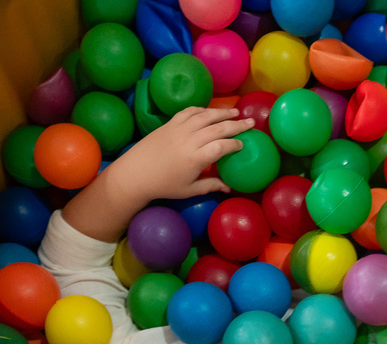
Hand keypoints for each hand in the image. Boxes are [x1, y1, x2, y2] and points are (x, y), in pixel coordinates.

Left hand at [116, 106, 254, 199]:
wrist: (136, 173)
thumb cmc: (163, 185)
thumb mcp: (188, 190)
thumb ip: (210, 186)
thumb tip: (229, 188)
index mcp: (195, 158)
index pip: (222, 146)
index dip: (235, 144)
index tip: (242, 145)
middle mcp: (189, 140)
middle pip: (218, 128)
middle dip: (236, 124)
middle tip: (250, 122)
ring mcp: (179, 129)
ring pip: (205, 116)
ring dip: (222, 112)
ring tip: (235, 111)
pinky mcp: (170, 123)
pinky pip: (189, 112)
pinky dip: (201, 109)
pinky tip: (210, 111)